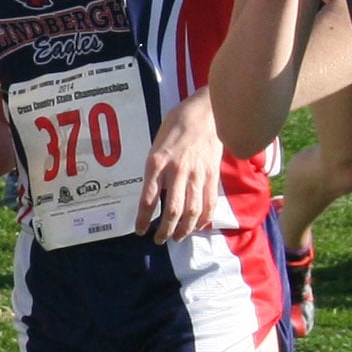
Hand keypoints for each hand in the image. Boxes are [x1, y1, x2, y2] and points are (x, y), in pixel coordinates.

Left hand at [140, 95, 226, 238]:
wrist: (205, 112)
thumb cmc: (176, 126)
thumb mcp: (156, 145)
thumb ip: (155, 171)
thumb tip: (153, 195)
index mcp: (157, 163)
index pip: (148, 199)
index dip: (143, 220)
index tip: (139, 231)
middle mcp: (176, 171)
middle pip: (171, 210)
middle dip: (164, 230)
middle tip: (159, 239)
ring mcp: (197, 174)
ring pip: (192, 211)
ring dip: (184, 229)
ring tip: (177, 237)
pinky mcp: (212, 174)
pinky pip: (209, 203)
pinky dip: (204, 219)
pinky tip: (198, 227)